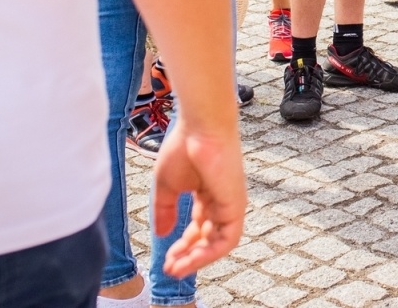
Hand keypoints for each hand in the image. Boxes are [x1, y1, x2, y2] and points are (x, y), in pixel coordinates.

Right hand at [153, 121, 246, 276]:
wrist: (200, 127)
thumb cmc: (184, 147)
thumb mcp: (167, 186)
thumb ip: (164, 210)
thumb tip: (161, 235)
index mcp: (206, 194)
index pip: (198, 227)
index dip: (182, 245)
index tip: (166, 259)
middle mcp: (221, 201)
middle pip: (207, 237)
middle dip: (188, 256)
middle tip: (170, 269)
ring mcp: (231, 203)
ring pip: (218, 243)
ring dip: (197, 259)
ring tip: (177, 270)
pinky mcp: (236, 205)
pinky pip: (227, 239)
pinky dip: (210, 253)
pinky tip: (191, 260)